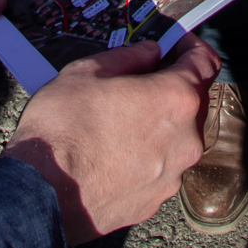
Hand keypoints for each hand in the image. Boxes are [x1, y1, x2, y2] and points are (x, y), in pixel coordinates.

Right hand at [3, 37, 219, 243]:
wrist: (42, 194)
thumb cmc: (62, 128)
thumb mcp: (87, 72)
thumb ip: (129, 58)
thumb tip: (150, 53)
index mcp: (175, 99)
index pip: (206, 63)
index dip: (192, 48)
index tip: (176, 45)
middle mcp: (185, 139)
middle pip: (193, 103)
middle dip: (172, 88)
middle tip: (139, 83)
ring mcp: (173, 175)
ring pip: (178, 138)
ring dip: (160, 126)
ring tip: (121, 122)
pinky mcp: (156, 201)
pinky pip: (161, 169)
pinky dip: (148, 157)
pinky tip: (115, 154)